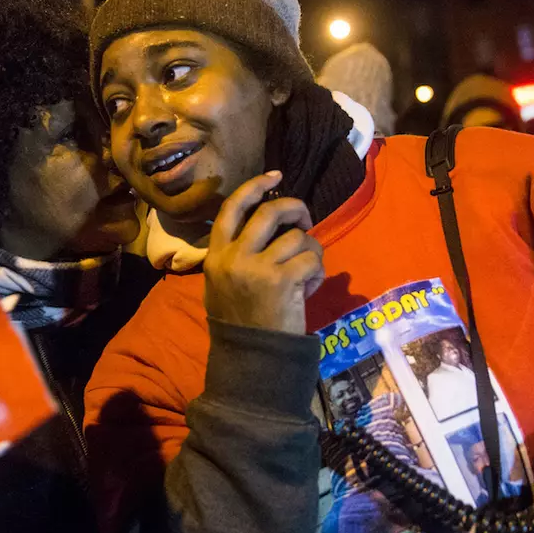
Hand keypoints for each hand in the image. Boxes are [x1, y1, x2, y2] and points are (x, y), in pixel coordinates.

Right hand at [204, 170, 324, 334]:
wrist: (251, 357)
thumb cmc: (241, 321)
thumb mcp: (223, 284)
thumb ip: (237, 253)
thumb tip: (270, 225)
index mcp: (215, 255)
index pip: (232, 208)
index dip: (254, 186)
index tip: (275, 175)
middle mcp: (233, 257)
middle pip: (270, 212)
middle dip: (295, 209)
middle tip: (306, 220)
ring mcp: (256, 267)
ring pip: (297, 237)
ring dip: (311, 251)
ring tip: (308, 272)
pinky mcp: (281, 280)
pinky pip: (311, 258)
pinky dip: (318, 271)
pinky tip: (310, 287)